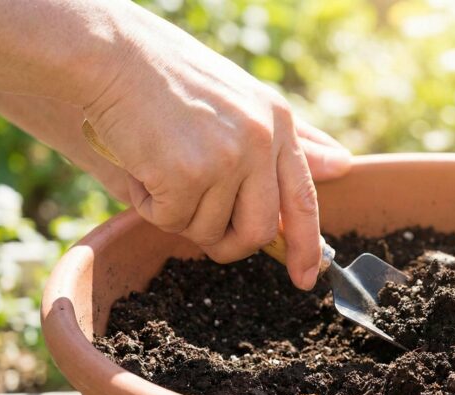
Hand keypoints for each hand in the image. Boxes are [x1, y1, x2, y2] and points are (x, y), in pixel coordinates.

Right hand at [83, 6, 348, 288]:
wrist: (110, 55)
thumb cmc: (171, 77)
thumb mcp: (244, 98)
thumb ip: (295, 138)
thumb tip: (343, 165)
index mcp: (277, 123)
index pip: (302, 198)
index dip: (307, 245)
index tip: (307, 278)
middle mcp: (261, 140)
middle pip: (260, 230)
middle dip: (230, 244)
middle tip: (202, 228)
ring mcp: (226, 158)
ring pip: (209, 230)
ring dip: (180, 214)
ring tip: (160, 166)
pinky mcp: (187, 174)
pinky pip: (171, 221)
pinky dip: (150, 205)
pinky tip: (141, 165)